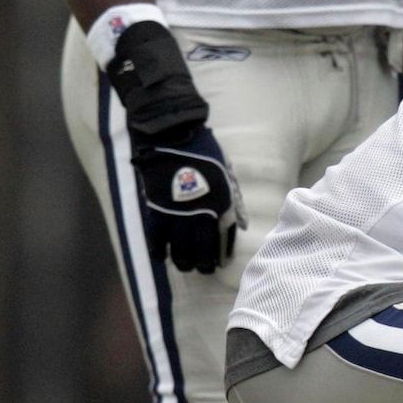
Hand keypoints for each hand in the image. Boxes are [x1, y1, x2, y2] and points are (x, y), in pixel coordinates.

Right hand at [130, 123, 242, 273]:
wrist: (172, 133)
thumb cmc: (204, 151)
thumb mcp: (227, 174)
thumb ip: (235, 201)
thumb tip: (245, 225)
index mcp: (222, 205)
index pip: (225, 239)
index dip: (222, 254)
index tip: (220, 263)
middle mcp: (202, 214)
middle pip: (203, 250)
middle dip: (204, 264)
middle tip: (203, 270)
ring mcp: (178, 213)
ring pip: (180, 250)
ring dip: (183, 261)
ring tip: (185, 266)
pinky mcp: (156, 209)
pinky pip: (156, 238)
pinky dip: (158, 250)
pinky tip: (161, 257)